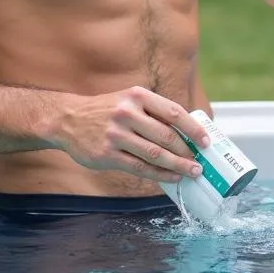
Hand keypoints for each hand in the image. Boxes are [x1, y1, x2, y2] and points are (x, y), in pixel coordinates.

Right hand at [54, 86, 209, 183]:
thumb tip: (187, 131)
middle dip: (187, 152)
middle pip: (166, 136)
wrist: (68, 119)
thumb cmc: (106, 110)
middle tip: (200, 162)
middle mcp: (127, 113)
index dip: (193, 128)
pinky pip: (139, 167)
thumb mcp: (129, 99)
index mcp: (137, 96)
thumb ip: (154, 112)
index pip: (173, 112)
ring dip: (177, 165)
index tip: (205, 141)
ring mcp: (116, 135)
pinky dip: (159, 174)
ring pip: (155, 154)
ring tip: (191, 172)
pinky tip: (171, 177)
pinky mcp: (107, 154)